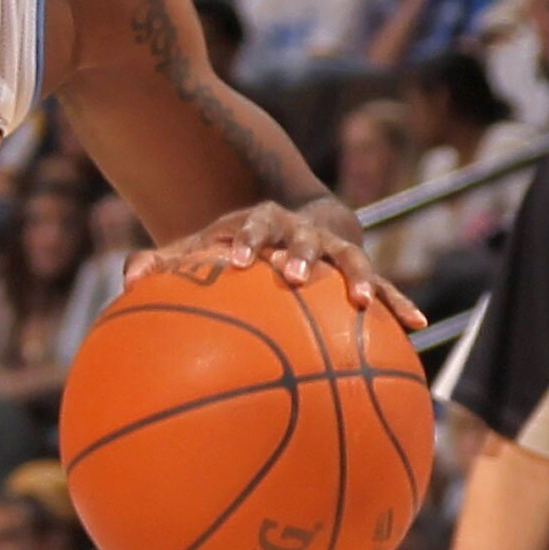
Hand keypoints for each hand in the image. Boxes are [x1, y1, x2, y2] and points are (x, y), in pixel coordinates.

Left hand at [128, 200, 425, 330]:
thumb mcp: (200, 251)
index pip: (249, 227)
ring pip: (348, 261)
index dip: (243, 241)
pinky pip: (386, 289)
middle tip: (294, 276)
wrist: (291, 222)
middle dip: (300, 255)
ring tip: (364, 302)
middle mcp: (299, 232)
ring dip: (357, 279)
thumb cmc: (235, 248)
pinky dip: (400, 305)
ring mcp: (334, 249)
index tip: (234, 261)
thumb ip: (165, 264)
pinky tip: (421, 327)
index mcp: (259, 225)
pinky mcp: (360, 271)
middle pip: (302, 239)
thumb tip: (127, 279)